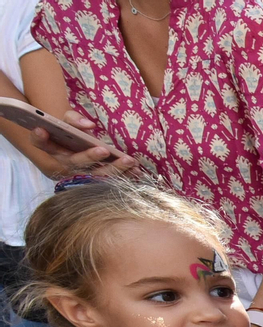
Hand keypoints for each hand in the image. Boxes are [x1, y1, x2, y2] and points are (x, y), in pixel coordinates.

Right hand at [28, 110, 142, 175]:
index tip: (41, 129)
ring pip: (96, 176)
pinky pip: (112, 183)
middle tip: (104, 149)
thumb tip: (89, 125)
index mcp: (53, 148)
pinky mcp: (97, 184)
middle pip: (76, 162)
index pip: (40, 143)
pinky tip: (137, 172)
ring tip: (130, 161)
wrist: (78, 154)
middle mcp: (65, 165)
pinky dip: (126, 177)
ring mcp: (81, 177)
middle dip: (90, 156)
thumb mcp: (69, 123)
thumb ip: (74, 119)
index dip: (39, 137)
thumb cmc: (72, 135)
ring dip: (115, 169)